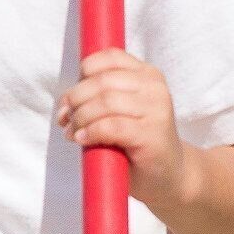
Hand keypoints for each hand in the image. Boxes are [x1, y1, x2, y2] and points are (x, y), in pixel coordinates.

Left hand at [60, 50, 190, 214]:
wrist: (168, 175)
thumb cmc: (138, 143)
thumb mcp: (122, 111)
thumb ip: (101, 96)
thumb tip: (65, 101)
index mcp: (148, 75)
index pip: (109, 57)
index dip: (84, 72)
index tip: (72, 96)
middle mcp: (155, 88)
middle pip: (102, 81)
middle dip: (75, 99)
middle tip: (64, 118)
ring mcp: (156, 110)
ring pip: (105, 102)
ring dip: (80, 117)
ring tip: (72, 132)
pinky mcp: (151, 134)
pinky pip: (111, 126)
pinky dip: (91, 131)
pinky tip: (82, 139)